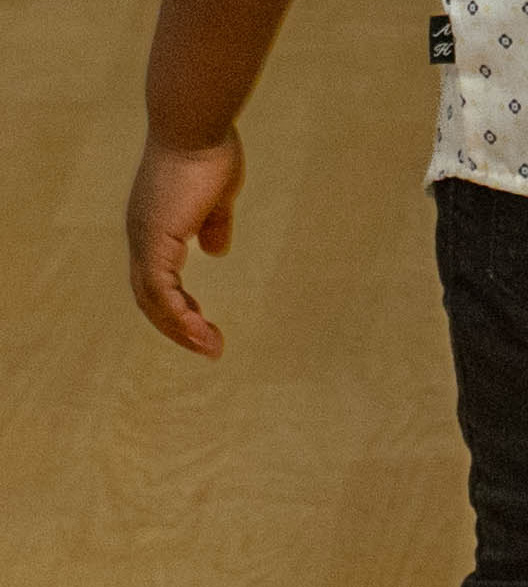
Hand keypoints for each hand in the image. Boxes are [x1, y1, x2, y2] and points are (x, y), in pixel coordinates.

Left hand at [126, 130, 245, 358]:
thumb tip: (216, 250)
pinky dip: (180, 317)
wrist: (195, 127)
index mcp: (153, 226)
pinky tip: (203, 330)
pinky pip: (162, 292)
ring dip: (182, 330)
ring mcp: (144, 239)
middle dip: (179, 328)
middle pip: (149, 298)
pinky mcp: (154, 242)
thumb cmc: (207, 152)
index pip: (156, 279)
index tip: (208, 327)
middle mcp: (141, 235)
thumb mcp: (216, 197)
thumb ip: (214, 224)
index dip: (180, 307)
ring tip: (213, 347)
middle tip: (212, 348)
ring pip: (153, 301)